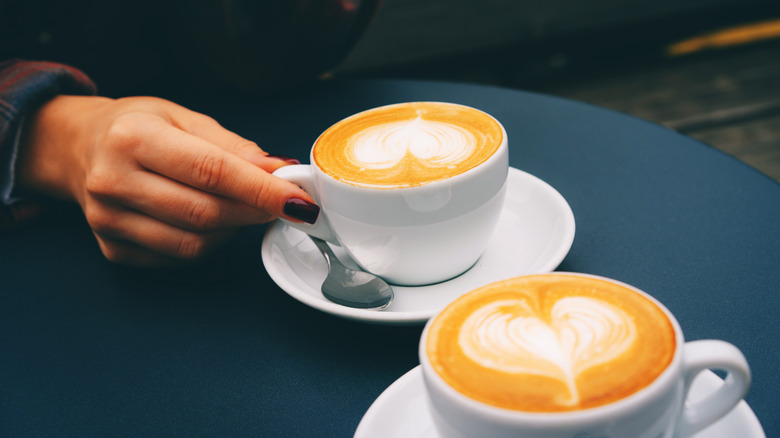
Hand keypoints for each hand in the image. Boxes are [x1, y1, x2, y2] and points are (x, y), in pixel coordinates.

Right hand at [17, 95, 316, 265]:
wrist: (79, 147)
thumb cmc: (138, 128)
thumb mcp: (184, 118)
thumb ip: (234, 148)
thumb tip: (281, 172)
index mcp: (133, 137)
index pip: (212, 171)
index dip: (261, 190)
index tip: (299, 201)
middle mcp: (114, 180)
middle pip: (206, 213)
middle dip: (254, 212)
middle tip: (280, 204)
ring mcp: (108, 220)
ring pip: (194, 244)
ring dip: (232, 232)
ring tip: (238, 208)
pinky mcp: (112, 249)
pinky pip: (177, 260)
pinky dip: (206, 246)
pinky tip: (208, 223)